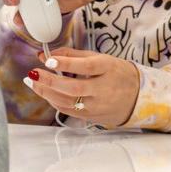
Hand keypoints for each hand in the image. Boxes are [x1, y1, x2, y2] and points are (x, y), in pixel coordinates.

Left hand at [24, 48, 139, 126]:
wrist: (138, 98)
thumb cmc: (117, 73)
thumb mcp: (100, 58)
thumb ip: (72, 55)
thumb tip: (46, 54)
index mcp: (109, 69)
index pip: (87, 67)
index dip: (66, 63)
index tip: (48, 60)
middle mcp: (104, 89)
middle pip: (74, 88)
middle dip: (50, 81)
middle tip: (33, 73)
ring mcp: (98, 106)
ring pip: (68, 102)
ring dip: (46, 92)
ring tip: (31, 81)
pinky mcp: (92, 117)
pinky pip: (68, 110)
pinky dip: (53, 100)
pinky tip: (44, 91)